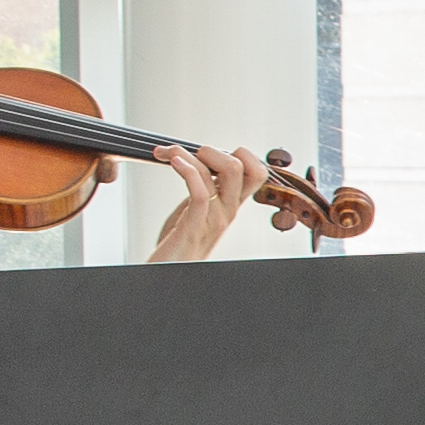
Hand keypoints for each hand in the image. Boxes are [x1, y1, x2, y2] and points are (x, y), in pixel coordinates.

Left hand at [142, 143, 266, 261]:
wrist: (167, 273)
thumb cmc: (177, 244)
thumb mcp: (197, 210)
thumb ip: (206, 189)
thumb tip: (202, 162)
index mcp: (230, 205)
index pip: (257, 172)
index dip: (241, 154)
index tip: (213, 153)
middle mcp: (227, 211)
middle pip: (244, 168)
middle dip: (213, 150)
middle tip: (189, 155)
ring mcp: (214, 220)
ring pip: (225, 174)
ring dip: (191, 155)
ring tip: (171, 155)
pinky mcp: (194, 227)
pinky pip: (202, 193)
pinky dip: (188, 171)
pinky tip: (174, 163)